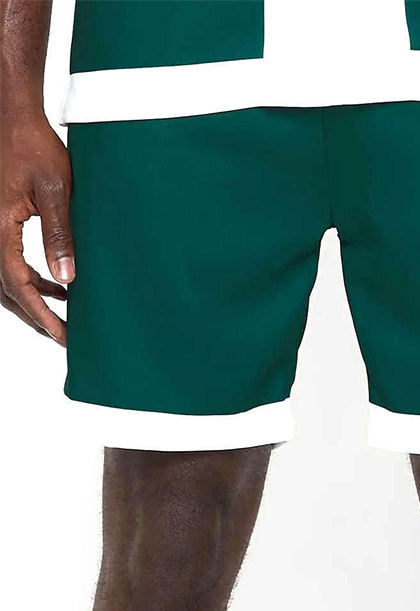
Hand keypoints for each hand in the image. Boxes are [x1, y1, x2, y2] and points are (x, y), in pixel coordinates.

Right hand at [0, 113, 73, 344]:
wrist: (12, 119)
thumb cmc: (34, 147)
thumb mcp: (55, 191)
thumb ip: (60, 235)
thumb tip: (67, 279)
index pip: (19, 287)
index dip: (43, 316)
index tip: (64, 337)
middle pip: (8, 292)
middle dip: (38, 318)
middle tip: (66, 338)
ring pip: (7, 280)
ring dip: (34, 301)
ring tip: (65, 317)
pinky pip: (10, 263)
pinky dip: (32, 280)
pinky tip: (57, 286)